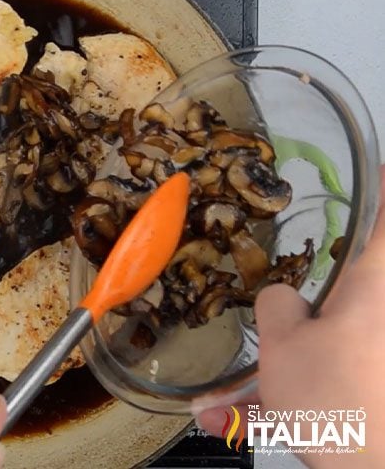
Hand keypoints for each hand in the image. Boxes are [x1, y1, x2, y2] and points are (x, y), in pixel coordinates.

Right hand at [197, 167, 384, 467]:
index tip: (375, 168)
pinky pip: (321, 389)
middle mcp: (382, 313)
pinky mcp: (368, 394)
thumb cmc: (340, 399)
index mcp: (373, 285)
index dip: (380, 185)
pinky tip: (227, 423)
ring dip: (272, 374)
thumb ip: (278, 308)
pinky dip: (278, 407)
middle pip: (355, 280)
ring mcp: (376, 355)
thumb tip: (281, 297)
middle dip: (312, 291)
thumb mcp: (285, 345)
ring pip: (325, 348)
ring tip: (222, 402)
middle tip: (295, 280)